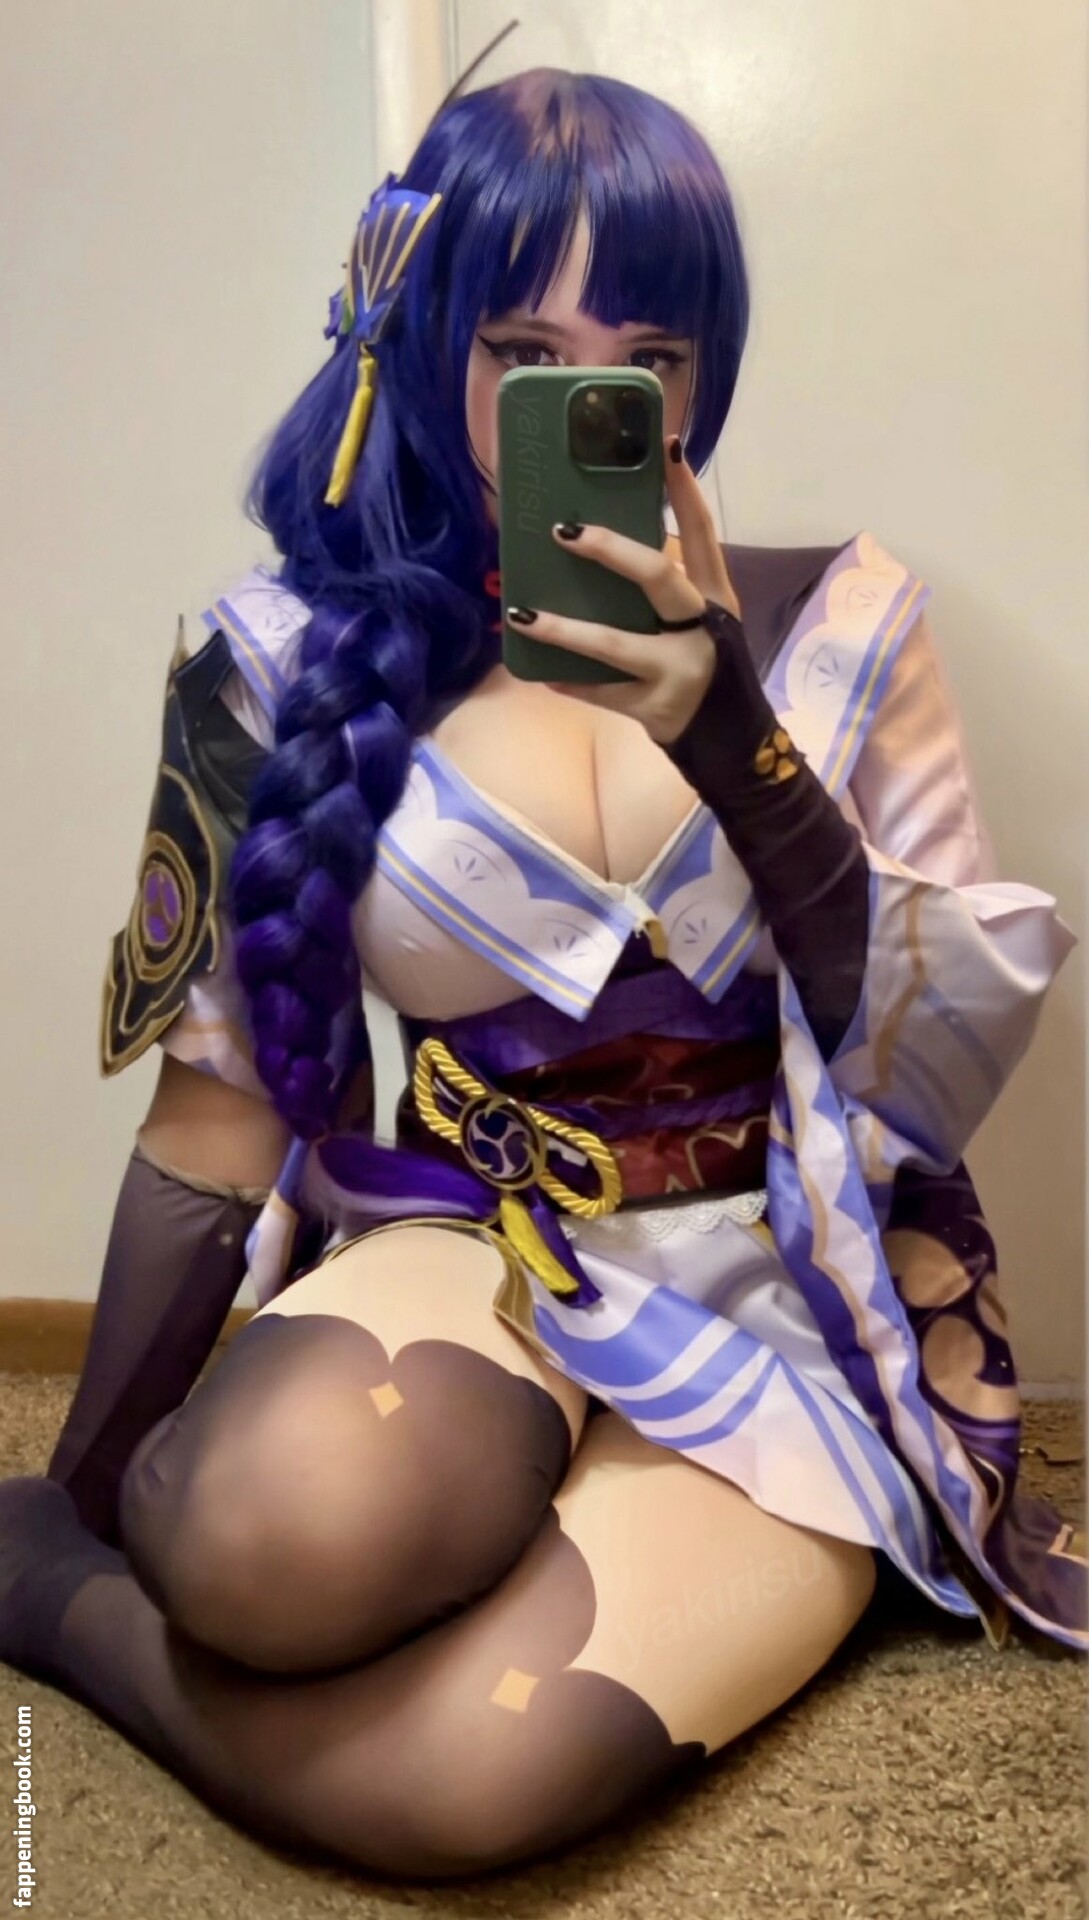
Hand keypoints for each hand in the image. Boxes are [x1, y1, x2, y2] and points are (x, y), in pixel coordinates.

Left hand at [506, 436, 742, 744]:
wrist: (733, 744)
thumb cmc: (705, 669)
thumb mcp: (701, 624)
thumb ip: (665, 592)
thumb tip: (596, 549)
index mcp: (714, 599)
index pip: (702, 534)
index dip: (685, 491)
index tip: (664, 446)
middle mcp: (702, 629)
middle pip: (657, 577)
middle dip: (610, 550)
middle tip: (563, 530)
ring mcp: (678, 670)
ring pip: (614, 644)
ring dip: (563, 630)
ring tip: (521, 613)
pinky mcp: (655, 708)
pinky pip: (599, 691)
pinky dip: (568, 680)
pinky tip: (539, 672)